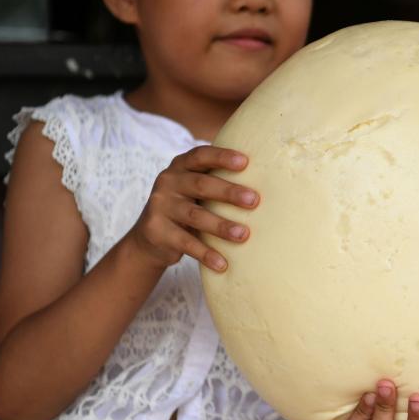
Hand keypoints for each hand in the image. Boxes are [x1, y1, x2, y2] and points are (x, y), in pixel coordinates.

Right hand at [126, 146, 258, 271]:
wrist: (150, 237)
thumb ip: (217, 181)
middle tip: (254, 200)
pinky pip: (186, 243)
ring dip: (221, 226)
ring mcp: (160, 206)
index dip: (221, 157)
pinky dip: (206, 254)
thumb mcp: (196, 190)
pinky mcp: (156, 231)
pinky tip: (223, 263)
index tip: (245, 162)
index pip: (200, 156)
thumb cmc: (188, 206)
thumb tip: (268, 181)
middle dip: (229, 192)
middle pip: (201, 185)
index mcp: (180, 167)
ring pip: (195, 216)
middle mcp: (168, 182)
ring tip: (244, 235)